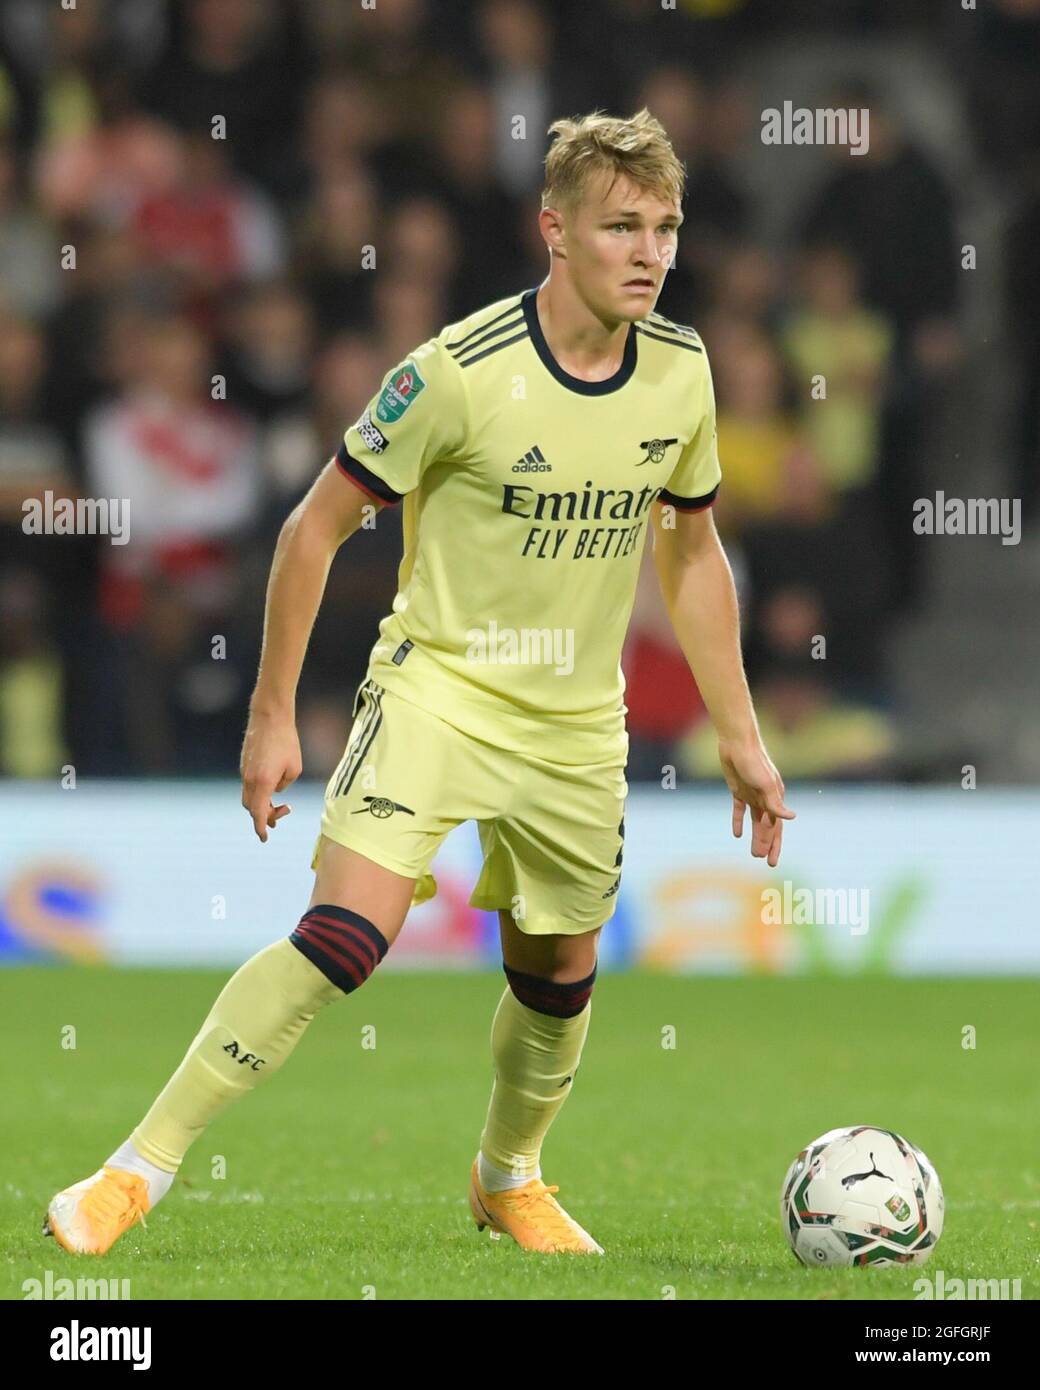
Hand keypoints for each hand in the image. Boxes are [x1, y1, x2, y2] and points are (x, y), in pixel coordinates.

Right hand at [240, 707, 302, 841]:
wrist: (270, 716)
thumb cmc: (287, 741)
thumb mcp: (295, 768)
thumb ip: (285, 785)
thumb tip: (276, 790)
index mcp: (262, 783)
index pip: (258, 813)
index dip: (261, 827)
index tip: (264, 838)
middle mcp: (249, 779)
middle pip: (251, 808)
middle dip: (266, 816)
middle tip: (285, 811)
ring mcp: (244, 770)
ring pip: (249, 796)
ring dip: (262, 804)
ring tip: (280, 803)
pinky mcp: (244, 763)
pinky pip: (249, 784)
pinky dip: (259, 791)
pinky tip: (273, 785)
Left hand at [718, 735, 794, 866]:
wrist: (737, 742)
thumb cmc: (754, 761)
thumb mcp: (765, 784)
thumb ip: (775, 802)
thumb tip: (792, 818)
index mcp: (775, 798)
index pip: (776, 827)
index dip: (774, 845)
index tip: (772, 862)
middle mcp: (765, 798)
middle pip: (767, 826)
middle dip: (766, 844)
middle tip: (762, 861)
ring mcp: (752, 794)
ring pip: (755, 820)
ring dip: (755, 836)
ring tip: (753, 853)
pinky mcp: (738, 789)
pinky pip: (739, 810)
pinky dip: (738, 822)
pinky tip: (737, 834)